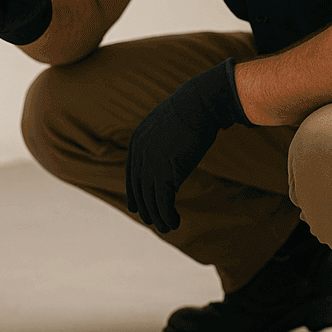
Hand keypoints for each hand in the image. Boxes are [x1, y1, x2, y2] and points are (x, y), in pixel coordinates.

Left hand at [126, 59, 250, 231]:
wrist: (199, 104)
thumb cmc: (192, 109)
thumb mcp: (169, 122)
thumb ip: (162, 137)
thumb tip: (168, 146)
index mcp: (137, 141)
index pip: (131, 175)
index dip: (134, 193)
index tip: (137, 208)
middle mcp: (139, 154)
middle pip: (139, 190)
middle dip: (146, 209)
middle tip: (154, 222)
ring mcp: (151, 165)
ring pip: (150, 200)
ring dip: (159, 217)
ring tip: (167, 227)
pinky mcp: (166, 173)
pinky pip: (163, 202)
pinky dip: (167, 215)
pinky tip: (175, 222)